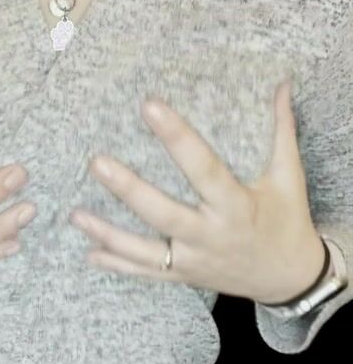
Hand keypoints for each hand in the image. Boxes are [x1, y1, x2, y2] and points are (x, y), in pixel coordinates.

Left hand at [69, 79, 324, 304]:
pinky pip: (146, 272)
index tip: (150, 106)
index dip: (177, 138)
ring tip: (76, 215)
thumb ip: (281, 131)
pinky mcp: (184, 276)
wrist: (288, 279)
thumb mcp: (289, 178)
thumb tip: (281, 84)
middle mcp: (211, 236)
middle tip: (97, 162)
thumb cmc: (287, 222)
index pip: (204, 169)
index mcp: (236, 207)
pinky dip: (118, 264)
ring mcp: (194, 261)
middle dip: (129, 190)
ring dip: (109, 234)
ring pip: (145, 251)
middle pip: (163, 214)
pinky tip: (90, 254)